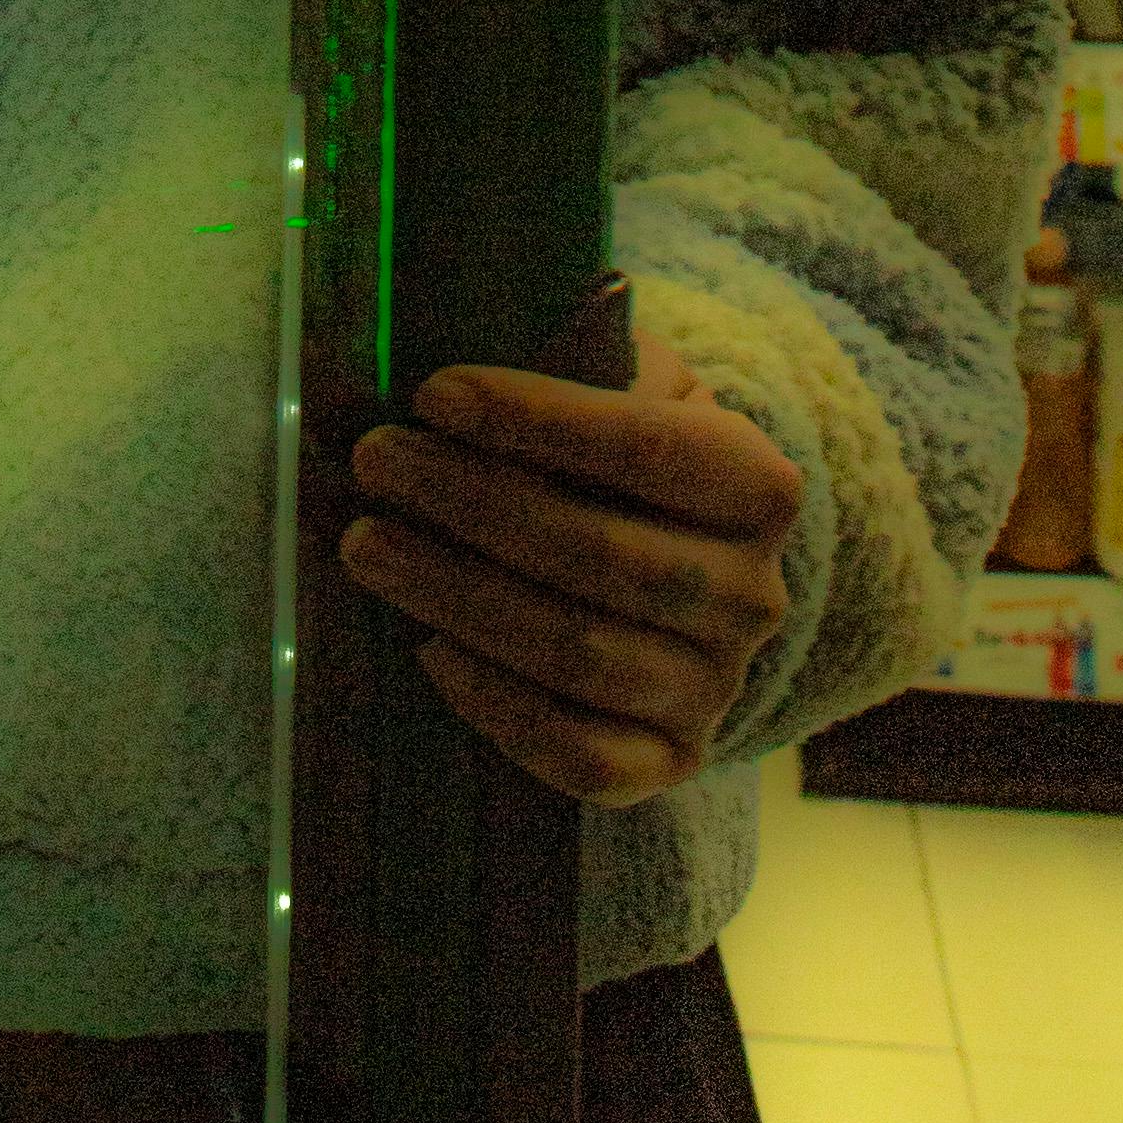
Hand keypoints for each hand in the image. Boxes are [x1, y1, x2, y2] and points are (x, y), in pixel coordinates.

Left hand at [340, 319, 805, 801]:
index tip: (431, 392)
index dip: (534, 418)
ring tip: (367, 545)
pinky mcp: (671, 763)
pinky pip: (583, 758)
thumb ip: (569, 365)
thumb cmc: (616, 458)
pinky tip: (430, 651)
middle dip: (469, 503)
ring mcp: (716, 689)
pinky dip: (499, 708)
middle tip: (374, 460)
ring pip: (580, 655)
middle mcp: (752, 593)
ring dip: (457, 596)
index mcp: (755, 481)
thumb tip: (444, 358)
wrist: (675, 566)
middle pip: (599, 555)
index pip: (645, 446)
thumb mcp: (622, 388)